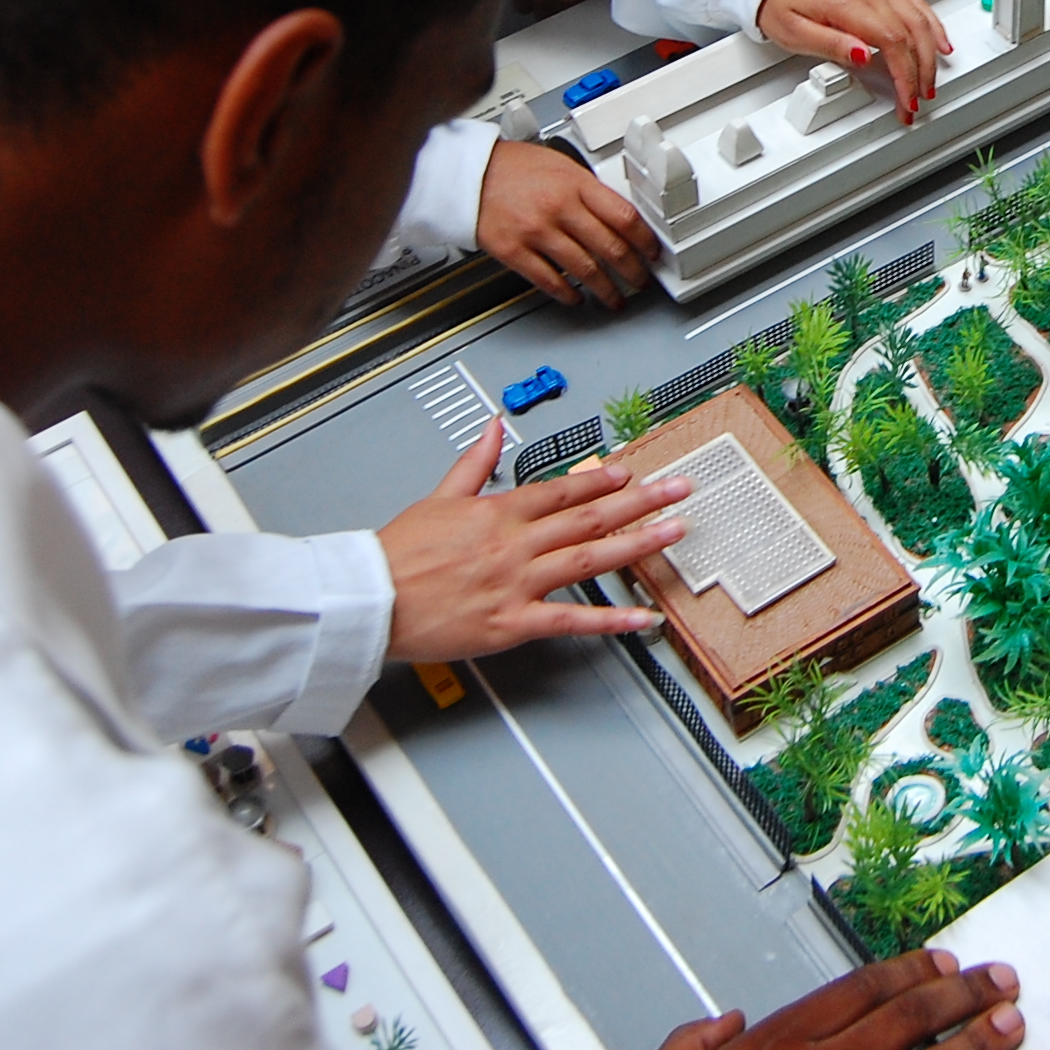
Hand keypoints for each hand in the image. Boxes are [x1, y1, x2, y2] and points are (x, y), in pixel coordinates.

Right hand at [378, 423, 690, 660]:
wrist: (370, 600)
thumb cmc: (397, 555)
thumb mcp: (437, 497)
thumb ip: (474, 463)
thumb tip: (491, 426)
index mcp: (498, 512)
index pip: (562, 489)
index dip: (602, 480)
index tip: (631, 473)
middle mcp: (515, 544)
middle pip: (590, 516)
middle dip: (641, 501)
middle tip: (679, 490)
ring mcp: (518, 583)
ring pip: (591, 559)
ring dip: (638, 544)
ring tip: (674, 532)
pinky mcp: (514, 623)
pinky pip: (572, 620)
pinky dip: (611, 619)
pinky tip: (642, 617)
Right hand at [480, 140, 656, 308]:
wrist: (468, 172)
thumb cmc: (512, 167)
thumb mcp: (561, 165)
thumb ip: (589, 191)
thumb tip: (618, 217)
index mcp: (576, 184)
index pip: (624, 217)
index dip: (645, 240)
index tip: (651, 253)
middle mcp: (559, 208)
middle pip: (610, 248)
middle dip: (632, 272)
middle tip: (640, 281)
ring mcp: (536, 231)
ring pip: (585, 270)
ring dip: (606, 290)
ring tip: (615, 298)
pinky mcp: (513, 251)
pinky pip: (549, 281)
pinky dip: (568, 294)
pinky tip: (577, 298)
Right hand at [628, 951, 1023, 1049]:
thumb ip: (688, 1045)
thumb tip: (720, 1024)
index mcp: (772, 1046)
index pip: (859, 990)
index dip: (909, 970)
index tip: (943, 963)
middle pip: (905, 1019)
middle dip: (962, 996)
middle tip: (1000, 983)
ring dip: (973, 1046)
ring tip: (1009, 1028)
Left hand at [760, 0, 952, 123]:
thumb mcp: (792, 31)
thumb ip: (830, 45)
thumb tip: (863, 56)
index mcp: (847, 2)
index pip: (892, 42)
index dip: (905, 75)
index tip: (906, 98)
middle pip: (912, 33)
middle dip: (920, 71)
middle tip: (917, 98)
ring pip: (920, 18)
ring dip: (931, 52)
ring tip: (930, 80)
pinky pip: (916, 3)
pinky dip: (932, 25)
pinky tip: (939, 42)